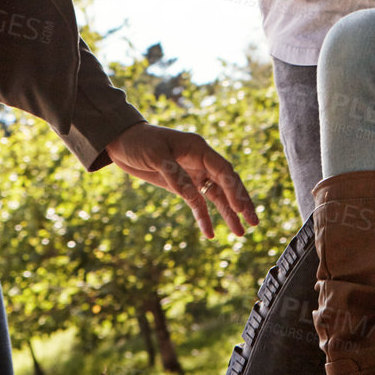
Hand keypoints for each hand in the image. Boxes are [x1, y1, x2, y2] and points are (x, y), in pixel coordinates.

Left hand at [105, 123, 259, 238]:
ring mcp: (193, 173)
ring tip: (240, 233)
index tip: (242, 208)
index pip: (222, 170)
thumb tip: (194, 196)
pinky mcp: (182, 184)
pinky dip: (204, 217)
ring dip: (228, 213)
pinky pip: (198, 202)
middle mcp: (200, 161)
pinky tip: (210, 233)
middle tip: (254, 222)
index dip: (234, 189)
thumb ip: (176, 175)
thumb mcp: (156, 156)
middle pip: (226, 183)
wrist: (121, 141)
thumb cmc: (140, 141)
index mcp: (198, 148)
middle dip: (241, 202)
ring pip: (216, 195)